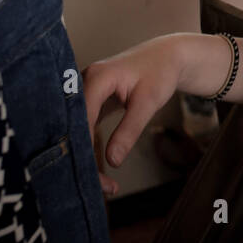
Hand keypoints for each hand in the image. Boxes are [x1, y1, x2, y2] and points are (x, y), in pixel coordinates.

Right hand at [82, 35, 188, 195]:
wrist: (168, 55)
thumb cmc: (160, 72)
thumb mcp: (148, 103)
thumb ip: (129, 131)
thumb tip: (112, 161)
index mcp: (96, 78)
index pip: (81, 120)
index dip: (85, 150)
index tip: (93, 177)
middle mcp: (83, 82)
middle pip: (75, 127)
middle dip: (85, 158)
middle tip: (104, 187)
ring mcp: (85, 90)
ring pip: (78, 129)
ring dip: (88, 155)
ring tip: (106, 184)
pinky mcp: (90, 99)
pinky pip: (85, 126)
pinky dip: (92, 147)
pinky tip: (101, 168)